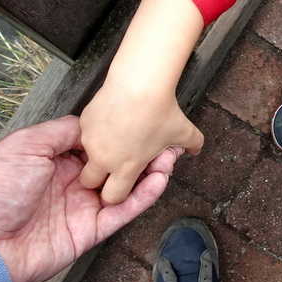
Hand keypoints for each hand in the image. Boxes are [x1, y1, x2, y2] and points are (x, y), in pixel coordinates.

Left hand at [0, 115, 175, 281]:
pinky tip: (159, 181)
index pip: (96, 145)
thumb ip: (61, 133)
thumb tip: (88, 124)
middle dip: (140, 153)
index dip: (118, 134)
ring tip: (170, 158)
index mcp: (53, 161)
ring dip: (148, 174)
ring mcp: (81, 209)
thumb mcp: (25, 145)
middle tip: (165, 139)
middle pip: (115, 166)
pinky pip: (121, 212)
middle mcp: (70, 184)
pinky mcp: (88, 233)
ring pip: (124, 188)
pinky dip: (142, 198)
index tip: (141, 121)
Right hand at [79, 81, 202, 204]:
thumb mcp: (183, 131)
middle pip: (89, 182)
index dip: (118, 194)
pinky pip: (87, 133)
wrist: (138, 82)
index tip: (124, 184)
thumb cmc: (159, 109)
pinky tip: (116, 120)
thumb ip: (193, 144)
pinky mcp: (85, 122)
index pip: (112, 198)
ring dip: (99, 152)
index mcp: (126, 167)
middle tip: (115, 164)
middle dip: (99, 178)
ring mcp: (91, 140)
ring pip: (88, 154)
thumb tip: (196, 149)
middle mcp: (103, 158)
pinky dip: (98, 132)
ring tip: (122, 136)